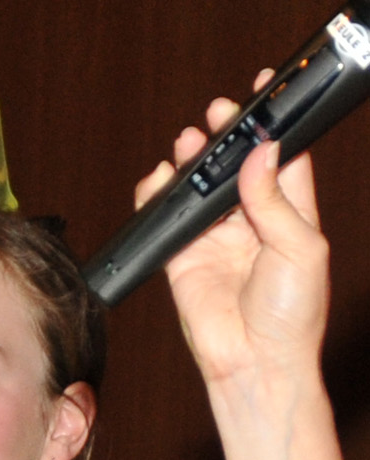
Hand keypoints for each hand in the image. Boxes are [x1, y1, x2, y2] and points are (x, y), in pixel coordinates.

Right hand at [141, 76, 328, 391]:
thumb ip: (276, 201)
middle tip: (219, 114)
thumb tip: (261, 156)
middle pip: (236, 169)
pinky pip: (167, 221)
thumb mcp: (300, 248)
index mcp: (291, 216)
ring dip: (193, 163)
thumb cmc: (291, 314)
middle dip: (227, 138)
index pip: (284, 160)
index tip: (267, 96)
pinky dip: (159, 198)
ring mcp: (216, 240)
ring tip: (189, 141)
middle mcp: (253, 224)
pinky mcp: (182, 259)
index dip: (274, 128)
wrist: (254, 362)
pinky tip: (160, 180)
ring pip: (200, 190)